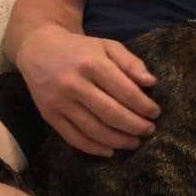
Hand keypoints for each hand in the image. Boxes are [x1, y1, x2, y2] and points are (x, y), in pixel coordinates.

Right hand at [15, 24, 159, 156]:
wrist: (39, 49)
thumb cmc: (80, 48)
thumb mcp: (107, 45)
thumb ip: (130, 62)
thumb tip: (151, 83)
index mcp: (92, 63)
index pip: (124, 90)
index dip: (143, 104)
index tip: (156, 112)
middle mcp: (74, 83)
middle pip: (110, 113)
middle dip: (134, 125)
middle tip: (149, 130)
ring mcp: (59, 102)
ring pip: (93, 129)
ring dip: (117, 140)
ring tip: (134, 142)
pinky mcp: (49, 116)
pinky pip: (73, 137)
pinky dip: (93, 148)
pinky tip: (110, 150)